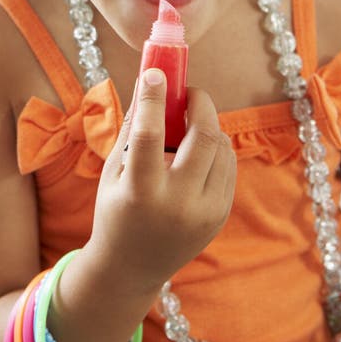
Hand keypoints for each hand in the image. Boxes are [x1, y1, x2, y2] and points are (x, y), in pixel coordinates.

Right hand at [86, 68, 236, 293]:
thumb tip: (149, 82)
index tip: (155, 73)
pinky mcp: (220, 215)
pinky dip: (216, 147)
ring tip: (188, 124)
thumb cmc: (115, 211)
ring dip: (207, 125)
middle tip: (187, 92)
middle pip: (202, 136)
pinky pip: (228, 165)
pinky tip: (198, 149)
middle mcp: (177, 204)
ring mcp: (205, 213)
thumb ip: (132, 128)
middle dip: (199, 103)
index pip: (150, 135)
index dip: (153, 98)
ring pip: (221, 147)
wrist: (131, 268)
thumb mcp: (112, 172)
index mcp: (140, 193)